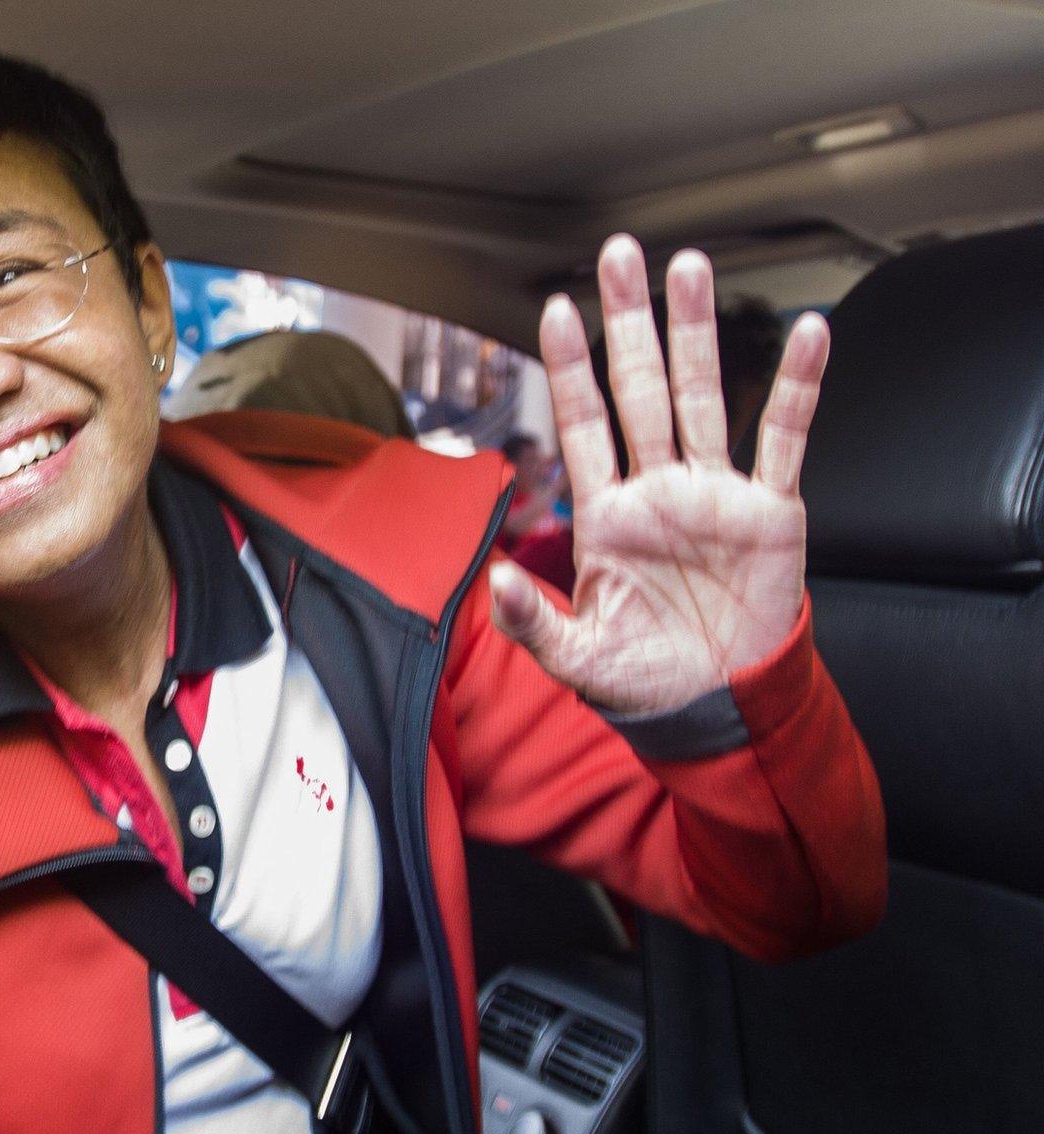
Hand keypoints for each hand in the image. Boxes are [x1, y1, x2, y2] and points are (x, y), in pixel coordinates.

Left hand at [489, 235, 827, 713]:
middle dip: (629, 321)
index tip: (553, 310)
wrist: (718, 709)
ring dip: (698, 333)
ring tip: (690, 266)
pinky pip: (787, 438)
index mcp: (606, 515)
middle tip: (620, 254)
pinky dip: (799, 387)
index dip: (568, 367)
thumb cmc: (643, 683)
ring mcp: (714, 494)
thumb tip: (495, 580)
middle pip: (640, 388)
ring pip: (704, 395)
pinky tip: (807, 334)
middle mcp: (658, 489)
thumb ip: (532, 621)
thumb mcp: (576, 659)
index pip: (581, 423)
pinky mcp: (771, 512)